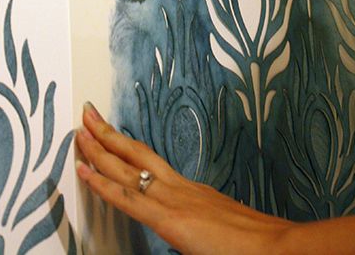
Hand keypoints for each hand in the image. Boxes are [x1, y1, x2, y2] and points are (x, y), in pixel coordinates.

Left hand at [75, 104, 294, 254]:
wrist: (275, 248)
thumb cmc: (256, 246)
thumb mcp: (221, 232)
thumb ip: (201, 229)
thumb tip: (194, 237)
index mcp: (192, 191)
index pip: (151, 163)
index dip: (127, 147)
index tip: (109, 132)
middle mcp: (181, 187)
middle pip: (136, 153)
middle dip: (108, 133)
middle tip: (87, 112)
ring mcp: (174, 199)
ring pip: (127, 167)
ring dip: (99, 148)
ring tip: (79, 130)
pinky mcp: (169, 218)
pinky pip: (127, 196)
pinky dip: (102, 182)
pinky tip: (84, 171)